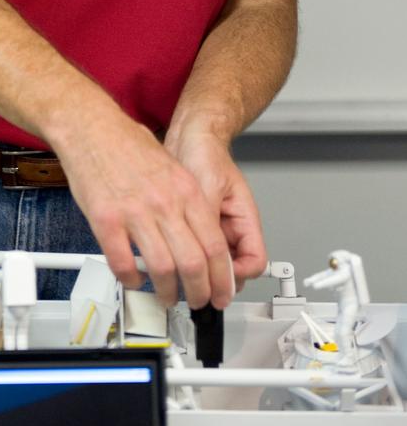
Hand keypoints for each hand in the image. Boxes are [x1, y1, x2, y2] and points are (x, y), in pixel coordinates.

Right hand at [53, 101, 234, 309]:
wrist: (90, 125)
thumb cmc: (127, 143)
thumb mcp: (172, 165)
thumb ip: (186, 200)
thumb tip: (198, 234)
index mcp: (186, 190)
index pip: (215, 246)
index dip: (222, 278)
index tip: (220, 291)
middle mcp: (165, 203)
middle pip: (194, 264)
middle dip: (200, 293)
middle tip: (197, 301)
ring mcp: (134, 212)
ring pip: (162, 270)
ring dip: (167, 292)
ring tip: (166, 296)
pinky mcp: (105, 219)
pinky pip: (123, 263)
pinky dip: (131, 279)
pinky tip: (133, 279)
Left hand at [168, 131, 266, 290]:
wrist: (187, 137)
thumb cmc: (204, 152)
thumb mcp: (207, 188)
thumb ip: (208, 219)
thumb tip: (206, 252)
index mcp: (245, 218)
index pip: (254, 262)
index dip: (238, 275)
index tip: (218, 278)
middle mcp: (231, 227)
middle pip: (235, 269)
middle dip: (218, 280)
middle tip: (196, 288)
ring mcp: (213, 227)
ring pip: (213, 263)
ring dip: (200, 270)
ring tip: (180, 273)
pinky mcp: (194, 225)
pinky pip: (194, 250)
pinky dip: (185, 256)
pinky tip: (170, 254)